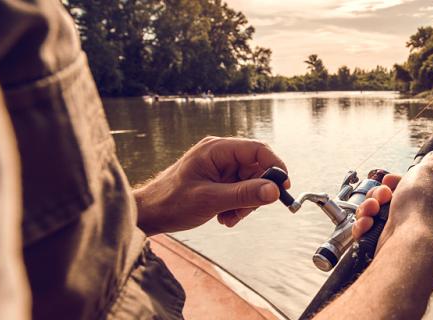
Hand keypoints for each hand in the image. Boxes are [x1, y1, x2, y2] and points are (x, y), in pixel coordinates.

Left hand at [134, 137, 288, 234]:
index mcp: (217, 149)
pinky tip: (223, 216)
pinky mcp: (217, 180)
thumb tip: (275, 191)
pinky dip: (236, 206)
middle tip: (244, 211)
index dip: (275, 167)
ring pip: (250, 183)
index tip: (284, 187)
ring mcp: (219, 167)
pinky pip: (239, 191)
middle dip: (255, 193)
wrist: (148, 214)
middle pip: (256, 169)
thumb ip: (244, 194)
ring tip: (228, 217)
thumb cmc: (171, 202)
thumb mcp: (211, 200)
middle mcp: (220, 154)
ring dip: (244, 204)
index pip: (257, 150)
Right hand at [352, 151, 432, 249]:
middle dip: (377, 193)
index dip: (394, 182)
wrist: (408, 243)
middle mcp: (414, 218)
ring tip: (372, 210)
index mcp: (428, 201)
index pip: (407, 187)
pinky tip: (367, 224)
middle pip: (386, 199)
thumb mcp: (428, 174)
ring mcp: (398, 233)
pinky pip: (365, 230)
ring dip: (367, 207)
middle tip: (382, 195)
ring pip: (373, 213)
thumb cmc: (420, 209)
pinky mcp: (382, 245)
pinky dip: (363, 225)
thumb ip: (432, 164)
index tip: (389, 181)